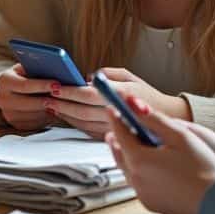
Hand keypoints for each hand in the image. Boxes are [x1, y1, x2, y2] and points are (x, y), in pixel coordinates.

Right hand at [0, 64, 55, 130]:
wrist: (10, 91)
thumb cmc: (24, 76)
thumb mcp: (26, 68)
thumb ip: (36, 68)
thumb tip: (55, 70)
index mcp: (4, 81)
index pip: (24, 85)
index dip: (42, 85)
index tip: (57, 84)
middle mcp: (2, 99)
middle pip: (28, 103)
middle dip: (47, 100)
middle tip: (62, 98)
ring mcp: (7, 114)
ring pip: (33, 115)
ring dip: (48, 111)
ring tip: (61, 104)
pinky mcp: (15, 125)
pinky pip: (34, 124)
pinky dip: (45, 118)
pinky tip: (54, 111)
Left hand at [48, 67, 191, 138]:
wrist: (169, 120)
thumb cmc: (148, 96)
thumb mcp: (131, 77)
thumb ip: (109, 74)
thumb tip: (89, 77)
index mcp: (121, 94)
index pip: (88, 94)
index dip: (69, 91)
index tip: (55, 86)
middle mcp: (117, 113)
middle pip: (81, 110)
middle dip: (61, 104)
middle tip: (45, 97)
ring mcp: (115, 129)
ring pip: (83, 123)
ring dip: (65, 115)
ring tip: (51, 106)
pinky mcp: (114, 139)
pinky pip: (89, 132)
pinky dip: (76, 124)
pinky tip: (67, 117)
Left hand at [104, 95, 214, 213]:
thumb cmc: (202, 169)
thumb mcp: (180, 135)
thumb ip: (154, 118)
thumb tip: (134, 105)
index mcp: (139, 160)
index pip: (120, 133)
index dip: (116, 118)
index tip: (113, 108)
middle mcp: (136, 179)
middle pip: (120, 153)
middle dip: (117, 137)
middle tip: (118, 126)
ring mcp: (142, 194)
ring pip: (127, 170)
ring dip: (126, 155)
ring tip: (130, 144)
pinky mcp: (151, 204)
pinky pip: (138, 184)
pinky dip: (137, 171)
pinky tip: (146, 167)